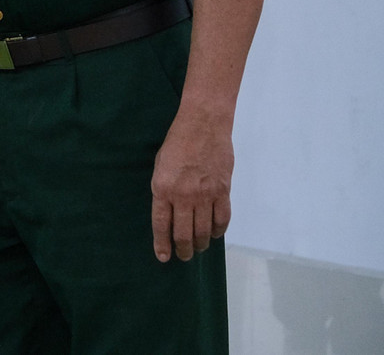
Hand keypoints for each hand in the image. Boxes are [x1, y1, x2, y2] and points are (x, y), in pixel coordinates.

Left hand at [151, 110, 232, 261]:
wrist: (203, 125)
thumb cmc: (176, 143)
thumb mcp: (160, 166)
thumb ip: (164, 191)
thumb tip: (169, 213)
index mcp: (163, 188)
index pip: (161, 224)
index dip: (162, 244)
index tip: (163, 257)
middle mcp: (184, 196)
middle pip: (184, 233)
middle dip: (182, 249)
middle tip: (183, 256)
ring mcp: (206, 195)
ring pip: (203, 231)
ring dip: (200, 244)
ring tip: (196, 249)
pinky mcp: (223, 192)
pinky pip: (222, 220)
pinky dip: (217, 231)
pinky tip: (212, 235)